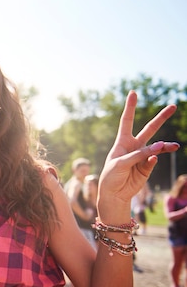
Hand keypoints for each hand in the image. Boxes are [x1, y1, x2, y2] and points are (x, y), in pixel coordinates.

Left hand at [98, 91, 177, 207]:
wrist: (114, 194)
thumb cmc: (111, 176)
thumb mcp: (120, 163)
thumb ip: (139, 155)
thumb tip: (160, 147)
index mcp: (122, 142)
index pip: (126, 121)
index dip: (130, 107)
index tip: (133, 92)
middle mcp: (134, 146)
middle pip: (150, 128)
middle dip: (161, 118)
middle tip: (173, 106)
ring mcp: (143, 156)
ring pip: (158, 146)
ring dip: (166, 145)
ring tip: (174, 146)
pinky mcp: (148, 166)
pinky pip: (154, 160)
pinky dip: (154, 159)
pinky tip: (153, 159)